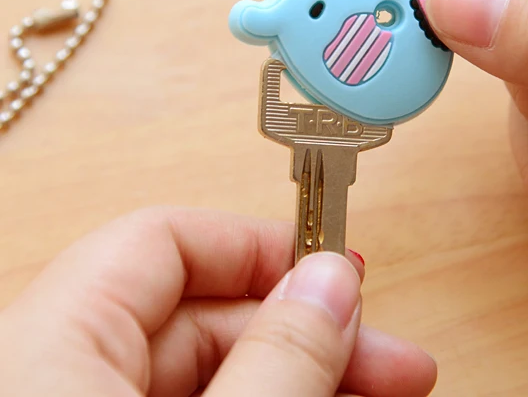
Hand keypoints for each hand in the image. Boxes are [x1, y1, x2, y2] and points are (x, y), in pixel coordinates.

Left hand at [0, 207, 436, 395]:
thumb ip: (276, 359)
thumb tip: (333, 283)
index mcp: (43, 345)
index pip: (161, 240)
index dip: (259, 246)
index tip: (336, 270)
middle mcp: (51, 372)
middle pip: (196, 314)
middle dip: (306, 330)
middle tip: (389, 359)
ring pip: (206, 375)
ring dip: (301, 375)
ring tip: (383, 391)